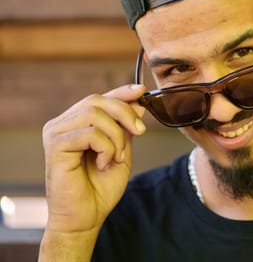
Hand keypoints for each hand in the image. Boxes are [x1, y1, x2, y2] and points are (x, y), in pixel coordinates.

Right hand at [42, 84, 146, 233]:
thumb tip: (138, 102)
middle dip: (125, 113)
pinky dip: (106, 148)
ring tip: (116, 157)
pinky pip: (90, 133)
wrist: (86, 218)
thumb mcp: (121, 151)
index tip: (141, 90)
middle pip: (97, 100)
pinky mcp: (55, 146)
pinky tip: (104, 164)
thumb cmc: (100, 188)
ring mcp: (56, 134)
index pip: (99, 98)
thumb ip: (126, 128)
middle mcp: (62, 125)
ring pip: (95, 114)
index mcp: (76, 124)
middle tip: (140, 131)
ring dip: (116, 136)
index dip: (121, 92)